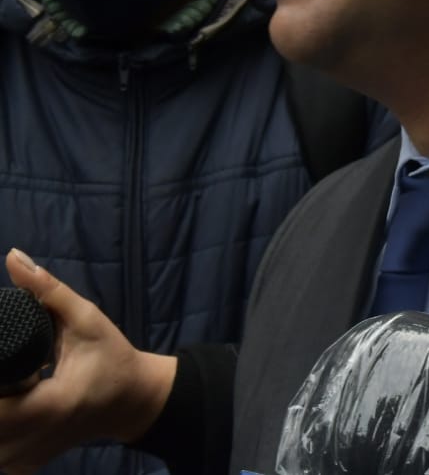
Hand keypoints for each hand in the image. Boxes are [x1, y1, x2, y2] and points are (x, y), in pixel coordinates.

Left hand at [0, 250, 174, 473]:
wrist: (132, 402)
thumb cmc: (112, 358)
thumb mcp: (87, 321)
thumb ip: (48, 291)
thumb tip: (13, 257)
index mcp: (51, 406)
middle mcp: (32, 440)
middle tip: (6, 369)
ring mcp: (24, 459)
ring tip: (8, 383)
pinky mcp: (21, 465)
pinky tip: (10, 402)